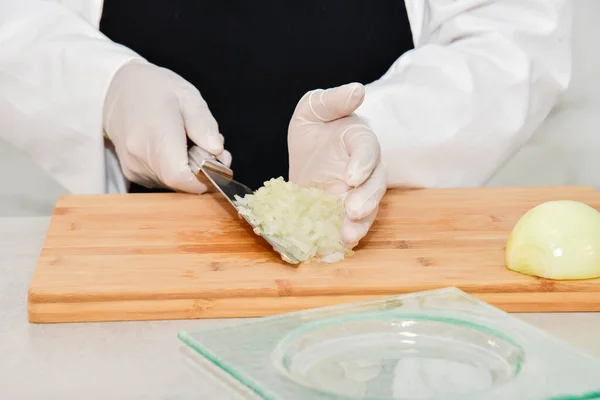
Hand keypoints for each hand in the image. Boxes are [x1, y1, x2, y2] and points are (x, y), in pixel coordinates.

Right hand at [103, 61, 230, 192]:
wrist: (115, 89)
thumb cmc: (154, 88)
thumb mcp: (187, 95)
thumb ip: (203, 124)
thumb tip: (216, 151)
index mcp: (156, 136)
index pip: (179, 177)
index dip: (203, 179)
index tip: (216, 164)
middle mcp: (141, 157)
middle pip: (181, 184)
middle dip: (202, 172)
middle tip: (207, 145)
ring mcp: (134, 168)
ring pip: (173, 184)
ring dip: (190, 170)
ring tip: (189, 142)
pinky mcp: (133, 173)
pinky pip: (163, 181)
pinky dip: (176, 170)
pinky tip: (175, 149)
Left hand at [288, 82, 385, 246]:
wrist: (307, 152)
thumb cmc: (315, 126)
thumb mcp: (314, 107)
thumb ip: (334, 100)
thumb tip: (357, 91)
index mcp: (359, 139)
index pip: (368, 149)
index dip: (363, 163)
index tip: (351, 177)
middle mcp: (364, 168)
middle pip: (375, 184)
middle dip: (366, 199)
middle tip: (351, 211)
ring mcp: (357, 192)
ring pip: (368, 208)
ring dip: (361, 223)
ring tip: (347, 236)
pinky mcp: (345, 211)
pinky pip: (353, 224)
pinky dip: (347, 235)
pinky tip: (335, 246)